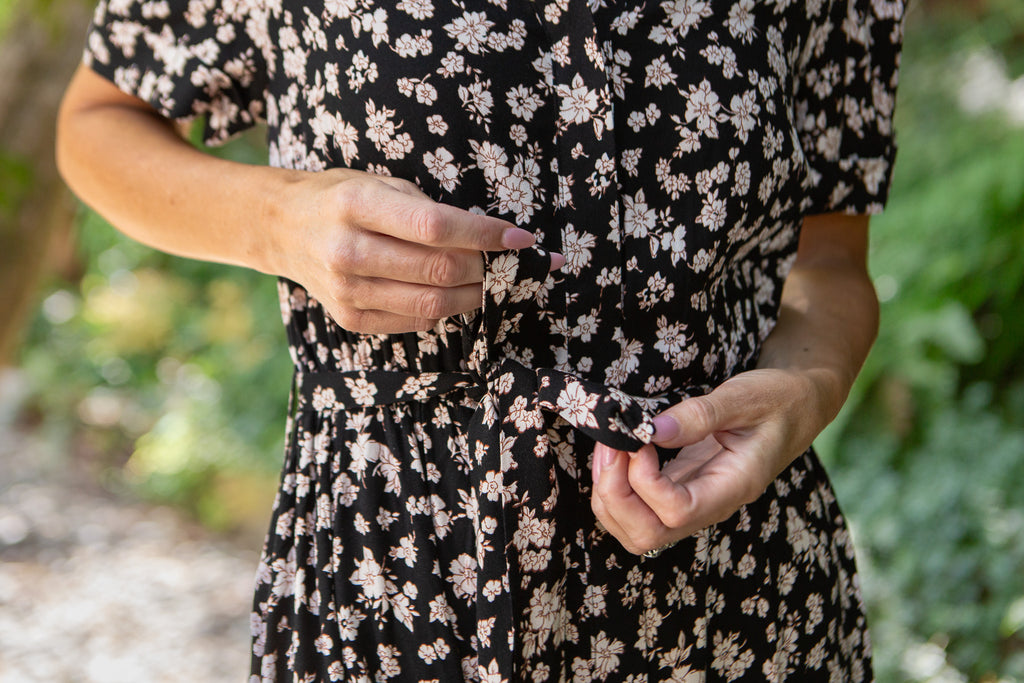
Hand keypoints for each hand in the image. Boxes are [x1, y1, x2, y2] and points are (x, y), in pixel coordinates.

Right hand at [271, 168, 562, 333]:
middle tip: (513, 264)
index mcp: (358, 204)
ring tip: (493, 282)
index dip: (485, 235)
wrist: (283, 228)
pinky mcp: (350, 318)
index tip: (522, 239)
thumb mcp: (379, 183)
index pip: (436, 225)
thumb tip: (488, 237)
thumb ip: (427, 209)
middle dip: (488, 268)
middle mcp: (348, 250)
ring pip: (432, 302)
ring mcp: (347, 290)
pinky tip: (457, 294)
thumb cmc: (342, 198)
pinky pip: (414, 320)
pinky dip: (445, 309)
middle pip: (439, 269)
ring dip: (475, 294)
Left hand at [590, 368, 837, 554]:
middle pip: (647, 535)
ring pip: (636, 529)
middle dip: (615, 495)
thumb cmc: (779, 399)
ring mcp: (693, 502)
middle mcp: (711, 505)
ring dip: (609, 494)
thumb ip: (701, 414)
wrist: (798, 405)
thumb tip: (652, 429)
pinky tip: (616, 453)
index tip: (638, 439)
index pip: (677, 511)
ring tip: (610, 446)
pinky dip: (615, 487)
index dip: (644, 481)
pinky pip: (638, 509)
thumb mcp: (746, 396)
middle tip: (612, 446)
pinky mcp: (680, 489)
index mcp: (733, 487)